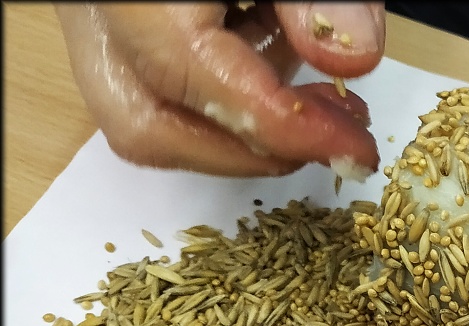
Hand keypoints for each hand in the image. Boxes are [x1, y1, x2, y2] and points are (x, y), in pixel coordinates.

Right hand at [56, 2, 384, 176]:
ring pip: (142, 111)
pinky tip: (287, 63)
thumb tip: (348, 58)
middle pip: (143, 120)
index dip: (276, 125)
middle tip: (332, 140)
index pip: (187, 72)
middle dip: (247, 150)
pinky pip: (155, 80)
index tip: (353, 146)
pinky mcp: (119, 17)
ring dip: (239, 128)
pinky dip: (227, 94)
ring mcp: (96, 10)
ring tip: (322, 104)